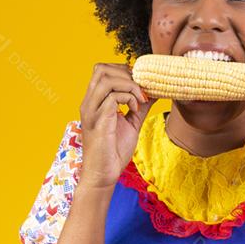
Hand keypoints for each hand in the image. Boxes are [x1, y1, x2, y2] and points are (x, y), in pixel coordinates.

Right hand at [78, 62, 155, 188]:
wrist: (104, 175)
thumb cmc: (114, 151)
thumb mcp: (131, 123)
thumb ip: (140, 106)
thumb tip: (155, 91)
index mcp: (94, 101)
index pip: (102, 70)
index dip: (123, 70)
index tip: (140, 84)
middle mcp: (89, 102)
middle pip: (101, 68)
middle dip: (126, 73)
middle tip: (140, 89)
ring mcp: (91, 111)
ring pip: (107, 79)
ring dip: (129, 85)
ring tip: (140, 99)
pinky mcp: (98, 121)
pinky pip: (112, 97)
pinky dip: (128, 98)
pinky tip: (135, 109)